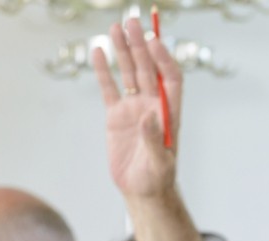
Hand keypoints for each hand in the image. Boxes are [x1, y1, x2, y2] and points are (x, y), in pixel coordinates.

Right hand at [93, 17, 183, 199]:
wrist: (141, 190)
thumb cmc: (157, 178)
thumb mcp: (159, 162)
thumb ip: (155, 139)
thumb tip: (148, 117)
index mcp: (169, 113)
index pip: (170, 79)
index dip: (164, 59)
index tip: (154, 42)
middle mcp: (152, 105)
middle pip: (148, 69)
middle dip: (141, 46)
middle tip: (132, 22)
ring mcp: (133, 108)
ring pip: (129, 73)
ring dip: (124, 51)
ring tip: (116, 28)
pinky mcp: (116, 116)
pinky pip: (109, 88)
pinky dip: (104, 71)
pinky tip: (98, 52)